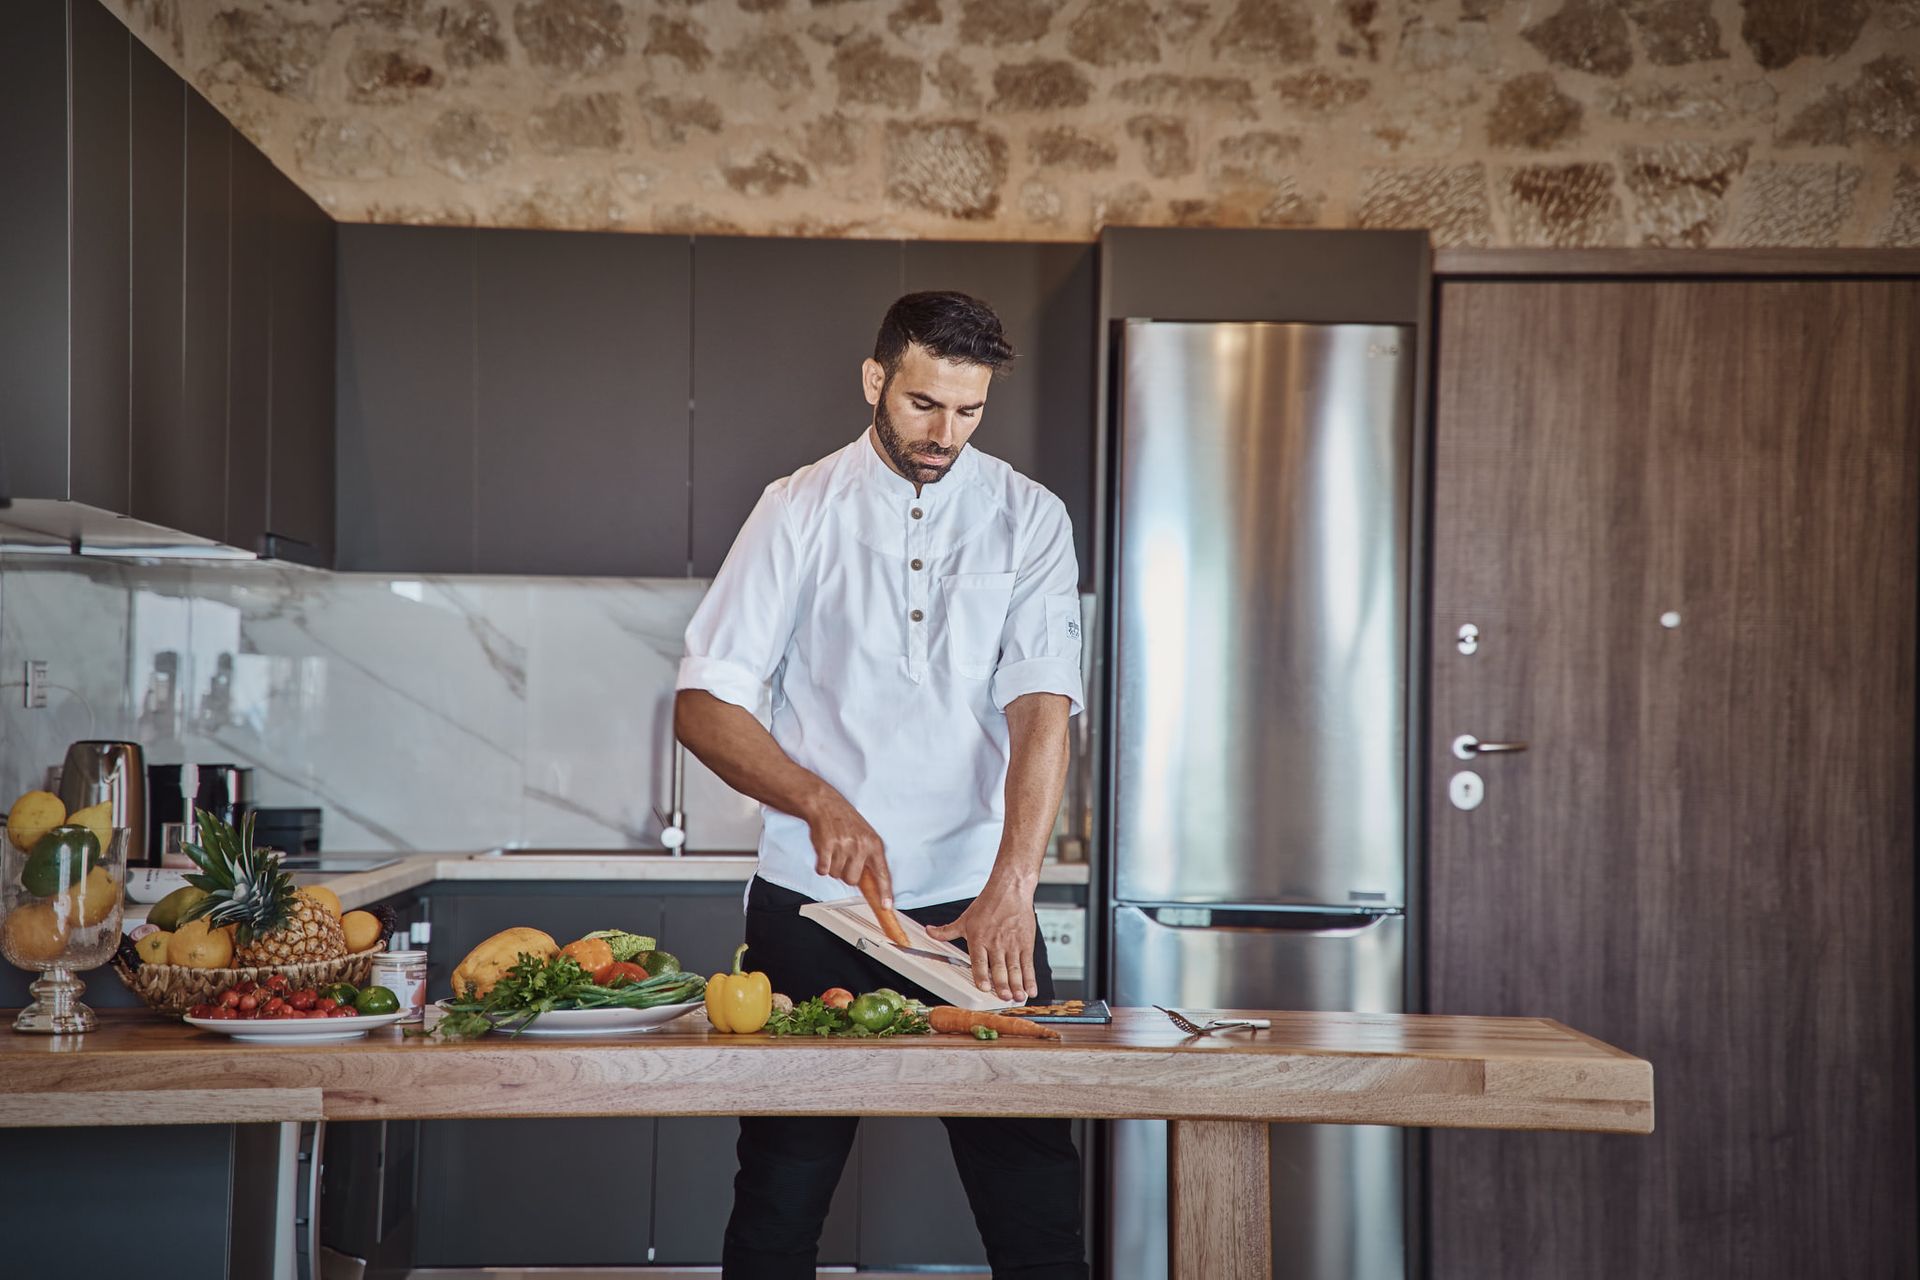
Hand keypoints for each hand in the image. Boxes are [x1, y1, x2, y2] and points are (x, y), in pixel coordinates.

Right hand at [804, 789, 891, 905]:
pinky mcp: (826, 847)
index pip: (882, 873)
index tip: (886, 906)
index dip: (884, 892)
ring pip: (836, 875)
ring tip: (834, 850)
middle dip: (846, 874)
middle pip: (852, 880)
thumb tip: (872, 885)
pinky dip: (821, 865)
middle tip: (844, 859)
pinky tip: (824, 852)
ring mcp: (843, 846)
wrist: (826, 805)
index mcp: (874, 844)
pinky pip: (823, 870)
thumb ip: (870, 858)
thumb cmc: (847, 822)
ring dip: (833, 867)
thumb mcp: (866, 836)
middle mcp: (860, 846)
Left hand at [925, 885, 1039, 1001]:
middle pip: (999, 967)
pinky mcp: (1026, 943)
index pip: (979, 960)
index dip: (981, 975)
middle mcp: (996, 943)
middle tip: (1004, 997)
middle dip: (1002, 984)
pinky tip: (1031, 989)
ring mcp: (1012, 944)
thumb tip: (929, 932)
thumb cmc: (988, 904)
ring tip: (1018, 997)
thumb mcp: (964, 919)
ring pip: (1015, 968)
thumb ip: (947, 931)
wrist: (1010, 889)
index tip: (984, 987)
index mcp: (979, 938)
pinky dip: (1030, 978)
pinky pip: (1028, 964)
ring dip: (1017, 984)